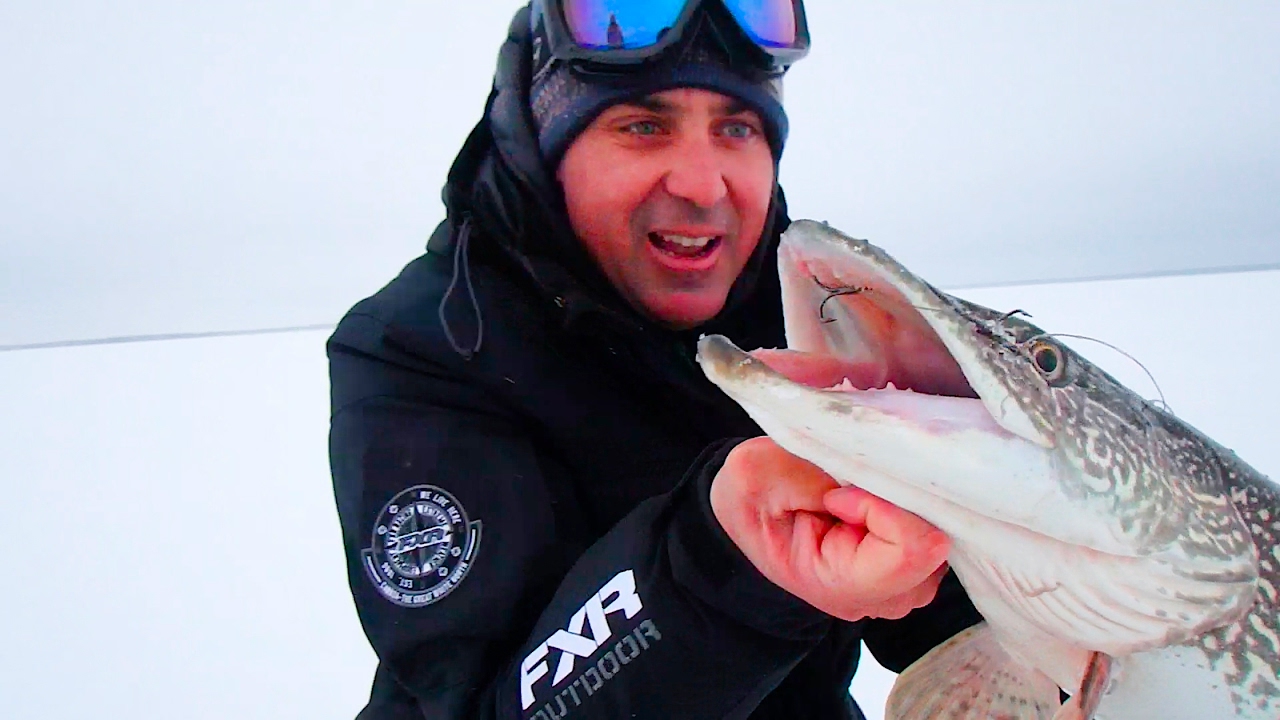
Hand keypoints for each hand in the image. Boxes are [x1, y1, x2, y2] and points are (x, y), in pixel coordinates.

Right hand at [709, 437, 950, 620]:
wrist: (748, 513)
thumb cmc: (752, 495)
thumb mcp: (761, 470)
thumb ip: (817, 475)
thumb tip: (878, 479)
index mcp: (836, 585)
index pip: (910, 551)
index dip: (885, 507)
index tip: (840, 492)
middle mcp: (877, 599)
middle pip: (933, 552)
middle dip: (900, 507)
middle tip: (852, 491)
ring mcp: (897, 588)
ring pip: (941, 546)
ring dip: (908, 510)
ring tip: (861, 497)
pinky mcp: (909, 570)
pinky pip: (936, 538)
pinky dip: (914, 513)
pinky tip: (875, 503)